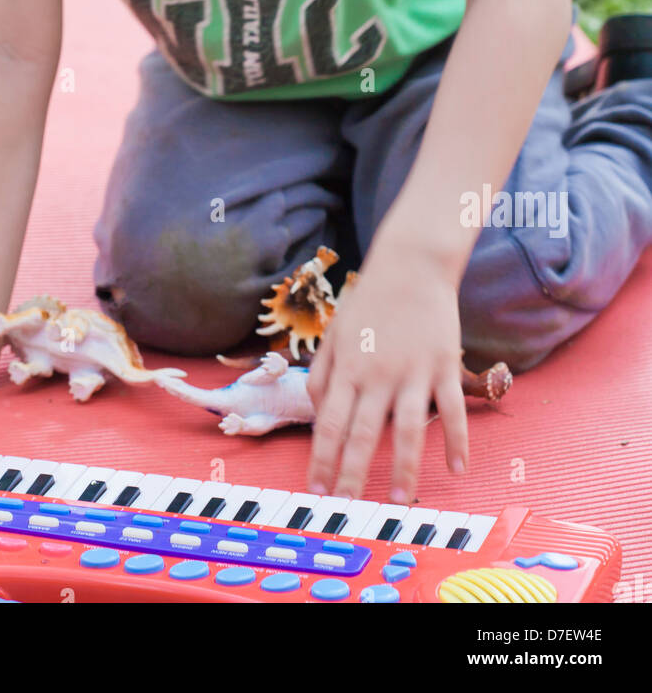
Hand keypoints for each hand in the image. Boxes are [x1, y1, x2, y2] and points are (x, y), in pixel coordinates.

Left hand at [306, 242, 467, 500]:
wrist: (411, 265)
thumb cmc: (369, 302)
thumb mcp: (335, 333)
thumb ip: (322, 374)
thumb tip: (316, 413)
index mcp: (347, 367)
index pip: (328, 423)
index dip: (321, 459)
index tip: (316, 490)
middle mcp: (378, 374)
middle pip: (362, 433)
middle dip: (352, 475)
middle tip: (346, 509)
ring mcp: (414, 371)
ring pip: (408, 430)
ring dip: (403, 469)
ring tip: (398, 501)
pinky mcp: (444, 365)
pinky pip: (452, 410)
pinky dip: (456, 441)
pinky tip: (457, 469)